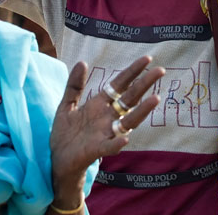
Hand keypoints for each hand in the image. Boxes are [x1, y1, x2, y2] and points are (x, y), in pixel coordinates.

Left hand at [48, 56, 163, 198]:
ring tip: (155, 99)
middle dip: (144, 84)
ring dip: (142, 111)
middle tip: (161, 70)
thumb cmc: (65, 132)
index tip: (147, 59)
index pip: (120, 84)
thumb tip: (82, 61)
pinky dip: (117, 143)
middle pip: (130, 98)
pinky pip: (109, 146)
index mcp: (100, 104)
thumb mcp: (67, 104)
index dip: (132, 72)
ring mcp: (105, 133)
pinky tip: (125, 138)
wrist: (57, 159)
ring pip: (128, 121)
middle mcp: (108, 117)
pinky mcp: (96, 149)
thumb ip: (74, 85)